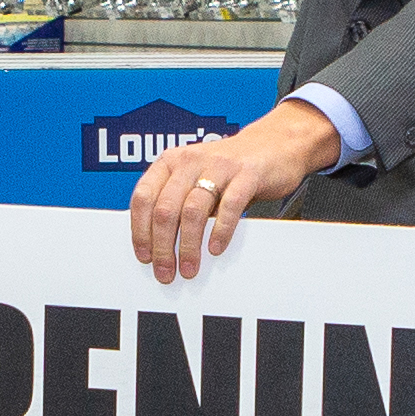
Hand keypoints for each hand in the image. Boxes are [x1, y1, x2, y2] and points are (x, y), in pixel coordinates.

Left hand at [128, 101, 343, 281]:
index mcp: (171, 162)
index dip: (140, 231)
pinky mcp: (246, 174)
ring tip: (189, 267)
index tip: (144, 257)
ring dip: (188, 245)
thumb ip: (178, 203)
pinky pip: (230, 206)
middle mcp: (190, 160)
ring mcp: (218, 165)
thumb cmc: (229, 168)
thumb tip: (160, 247)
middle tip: (166, 272)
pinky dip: (220, 231)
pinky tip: (216, 248)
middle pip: (165, 208)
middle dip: (162, 246)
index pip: (143, 197)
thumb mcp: (195, 180)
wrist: (275, 143)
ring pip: (193, 210)